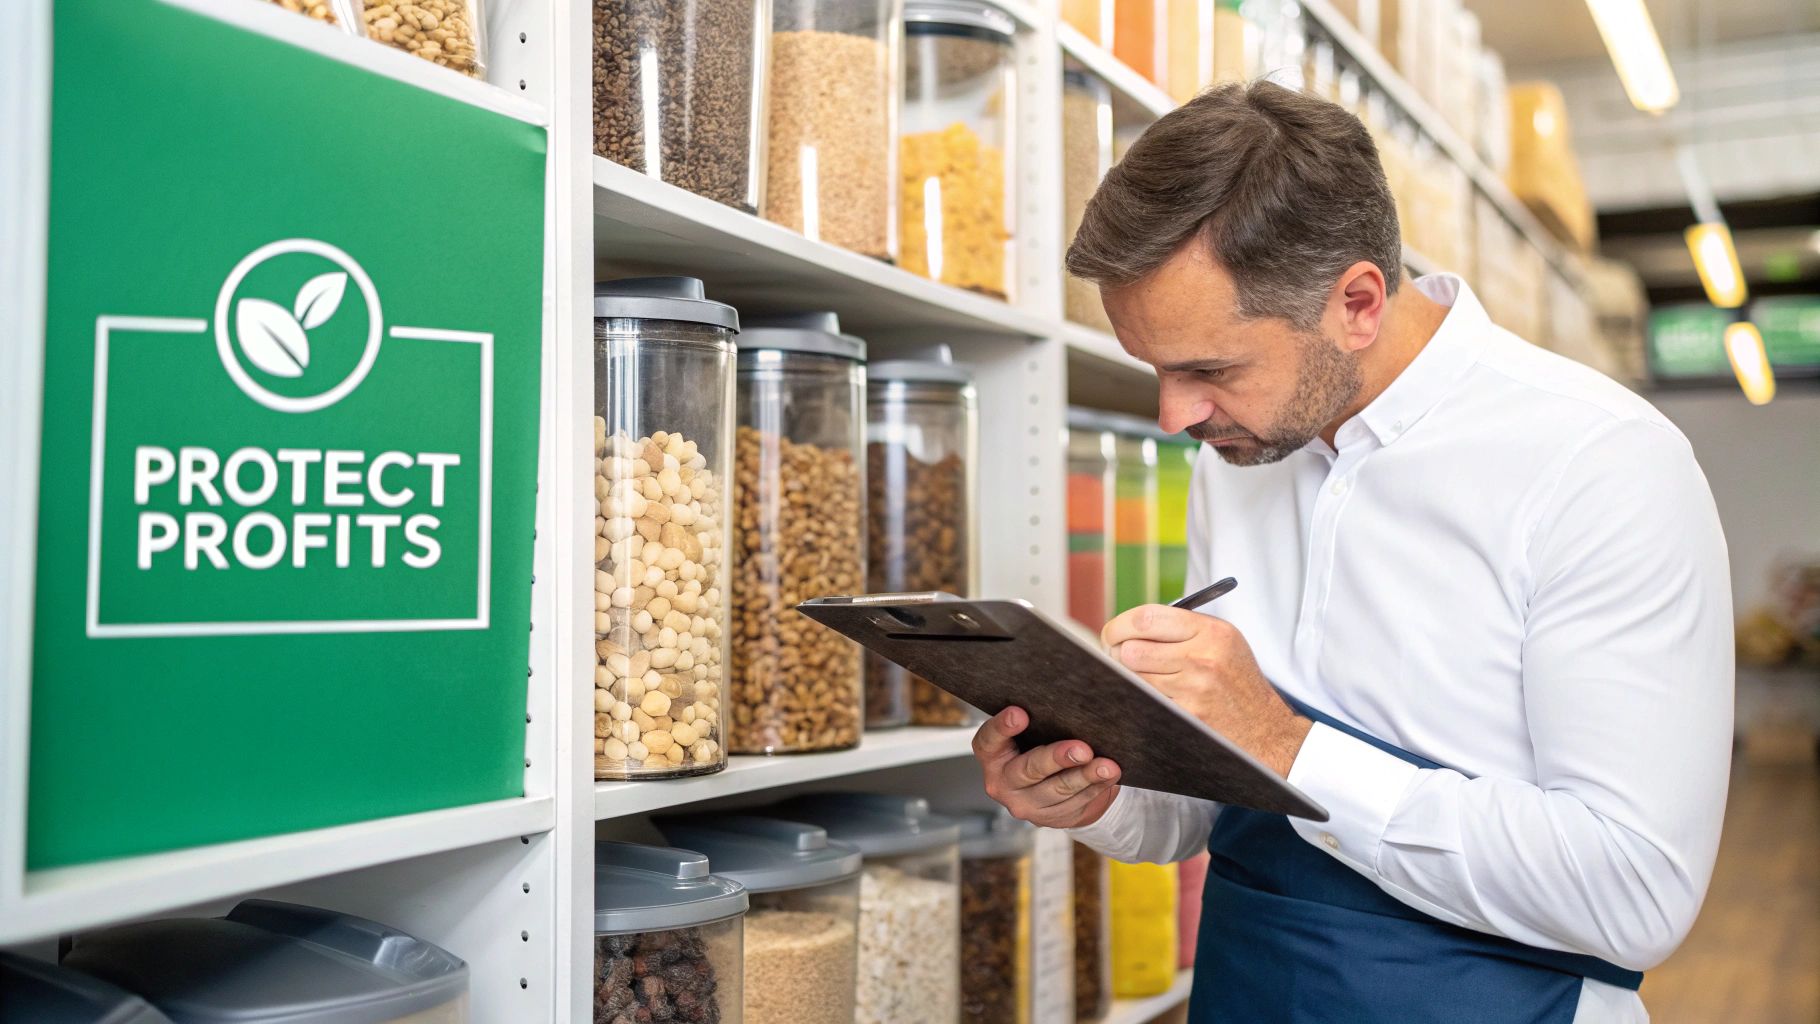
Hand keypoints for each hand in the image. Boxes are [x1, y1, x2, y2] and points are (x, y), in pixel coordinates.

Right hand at [972, 706, 1123, 828]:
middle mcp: (1003, 783)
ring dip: (1084, 776)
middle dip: (1057, 758)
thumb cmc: (1037, 744)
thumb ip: (1037, 718)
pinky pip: (1076, 802)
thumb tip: (1066, 699)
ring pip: (1057, 790)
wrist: (1049, 786)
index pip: (989, 740)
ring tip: (1105, 765)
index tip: (1020, 713)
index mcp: (992, 756)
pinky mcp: (1051, 817)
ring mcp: (1027, 804)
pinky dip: (1096, 787)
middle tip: (1081, 749)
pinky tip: (1109, 774)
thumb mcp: (1028, 732)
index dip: (1002, 728)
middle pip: (1028, 770)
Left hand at [1103, 605, 1311, 777]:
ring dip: (1129, 678)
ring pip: (1133, 676)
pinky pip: (1146, 700)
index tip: (1112, 633)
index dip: (1119, 625)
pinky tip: (1153, 698)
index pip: (1146, 618)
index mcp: (1211, 631)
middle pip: (1131, 649)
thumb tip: (1128, 625)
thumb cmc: (1237, 681)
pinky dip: (1143, 698)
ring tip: (1141, 678)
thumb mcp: (1224, 641)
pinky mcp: (1187, 715)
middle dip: (1116, 654)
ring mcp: (1194, 688)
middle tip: (1116, 658)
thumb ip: (1182, 627)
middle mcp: (1202, 657)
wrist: (1266, 729)